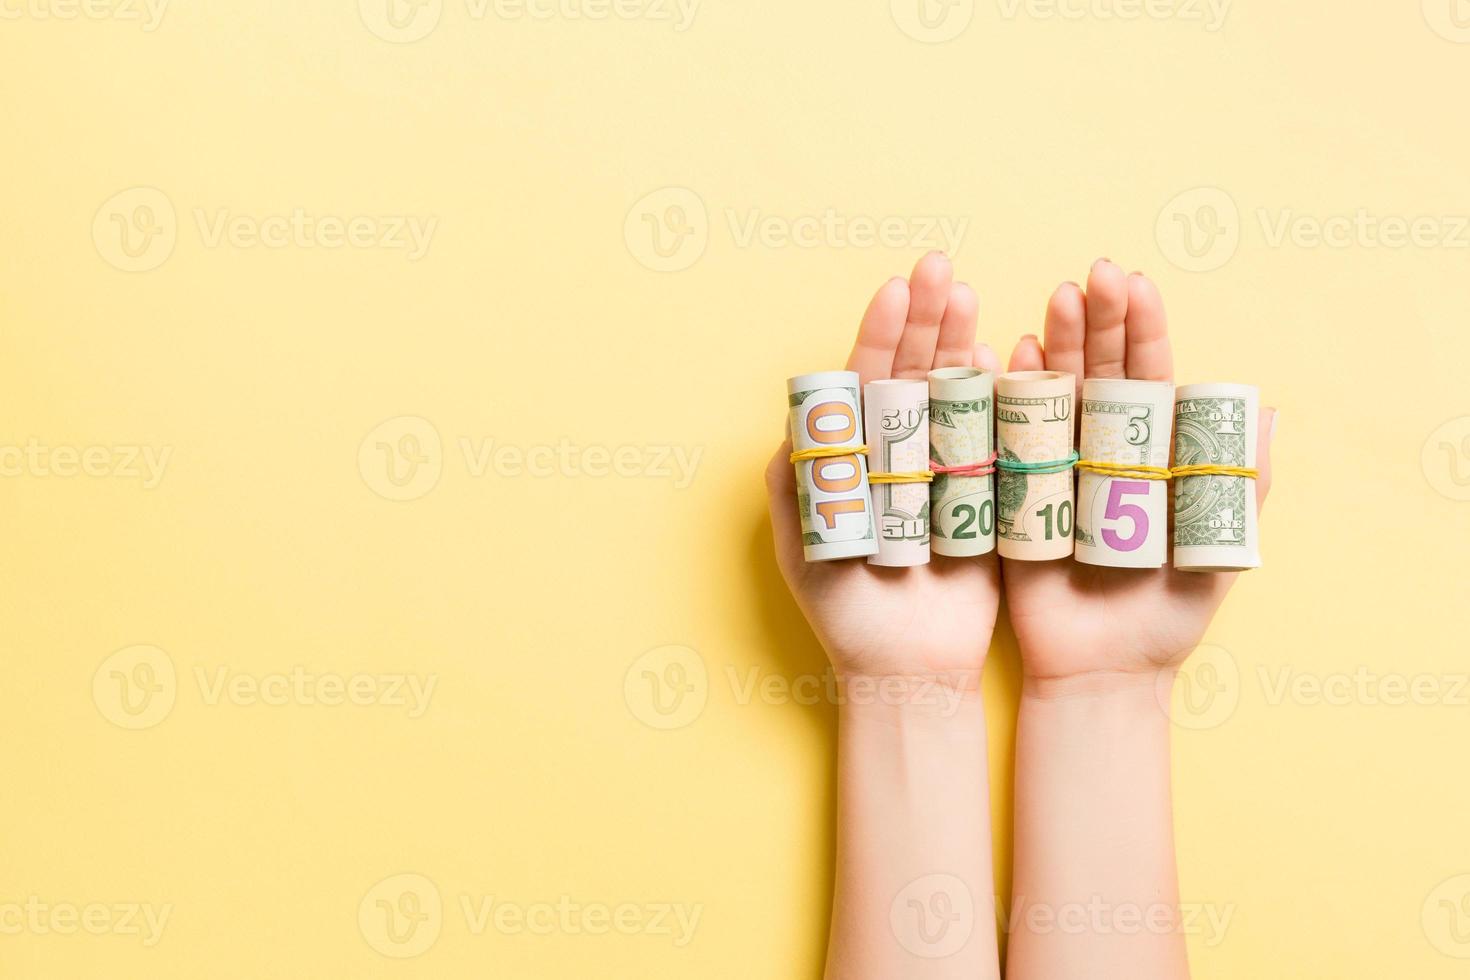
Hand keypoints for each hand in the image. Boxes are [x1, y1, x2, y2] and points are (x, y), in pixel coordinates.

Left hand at [764, 252, 1000, 684]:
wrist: (907, 669)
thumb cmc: (844, 611)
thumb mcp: (802, 545)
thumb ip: (793, 481)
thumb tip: (799, 417)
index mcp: (851, 455)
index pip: (864, 378)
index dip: (880, 332)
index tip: (898, 288)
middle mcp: (896, 453)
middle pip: (911, 372)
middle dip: (926, 319)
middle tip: (943, 270)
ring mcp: (943, 468)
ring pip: (954, 393)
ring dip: (961, 343)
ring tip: (972, 298)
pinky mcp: (986, 493)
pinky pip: (995, 435)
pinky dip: (1002, 396)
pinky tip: (1004, 356)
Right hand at [1003, 260, 1275, 686]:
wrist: (1100, 672)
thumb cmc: (1166, 619)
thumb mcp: (1220, 552)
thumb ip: (1243, 486)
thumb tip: (1272, 410)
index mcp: (1155, 455)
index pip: (1151, 376)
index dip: (1144, 330)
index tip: (1135, 284)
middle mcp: (1104, 449)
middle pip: (1102, 371)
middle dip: (1098, 320)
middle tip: (1091, 275)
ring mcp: (1058, 466)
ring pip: (1055, 392)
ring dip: (1056, 345)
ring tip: (1056, 301)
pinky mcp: (1015, 493)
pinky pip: (1008, 436)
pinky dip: (1006, 395)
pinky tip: (1006, 356)